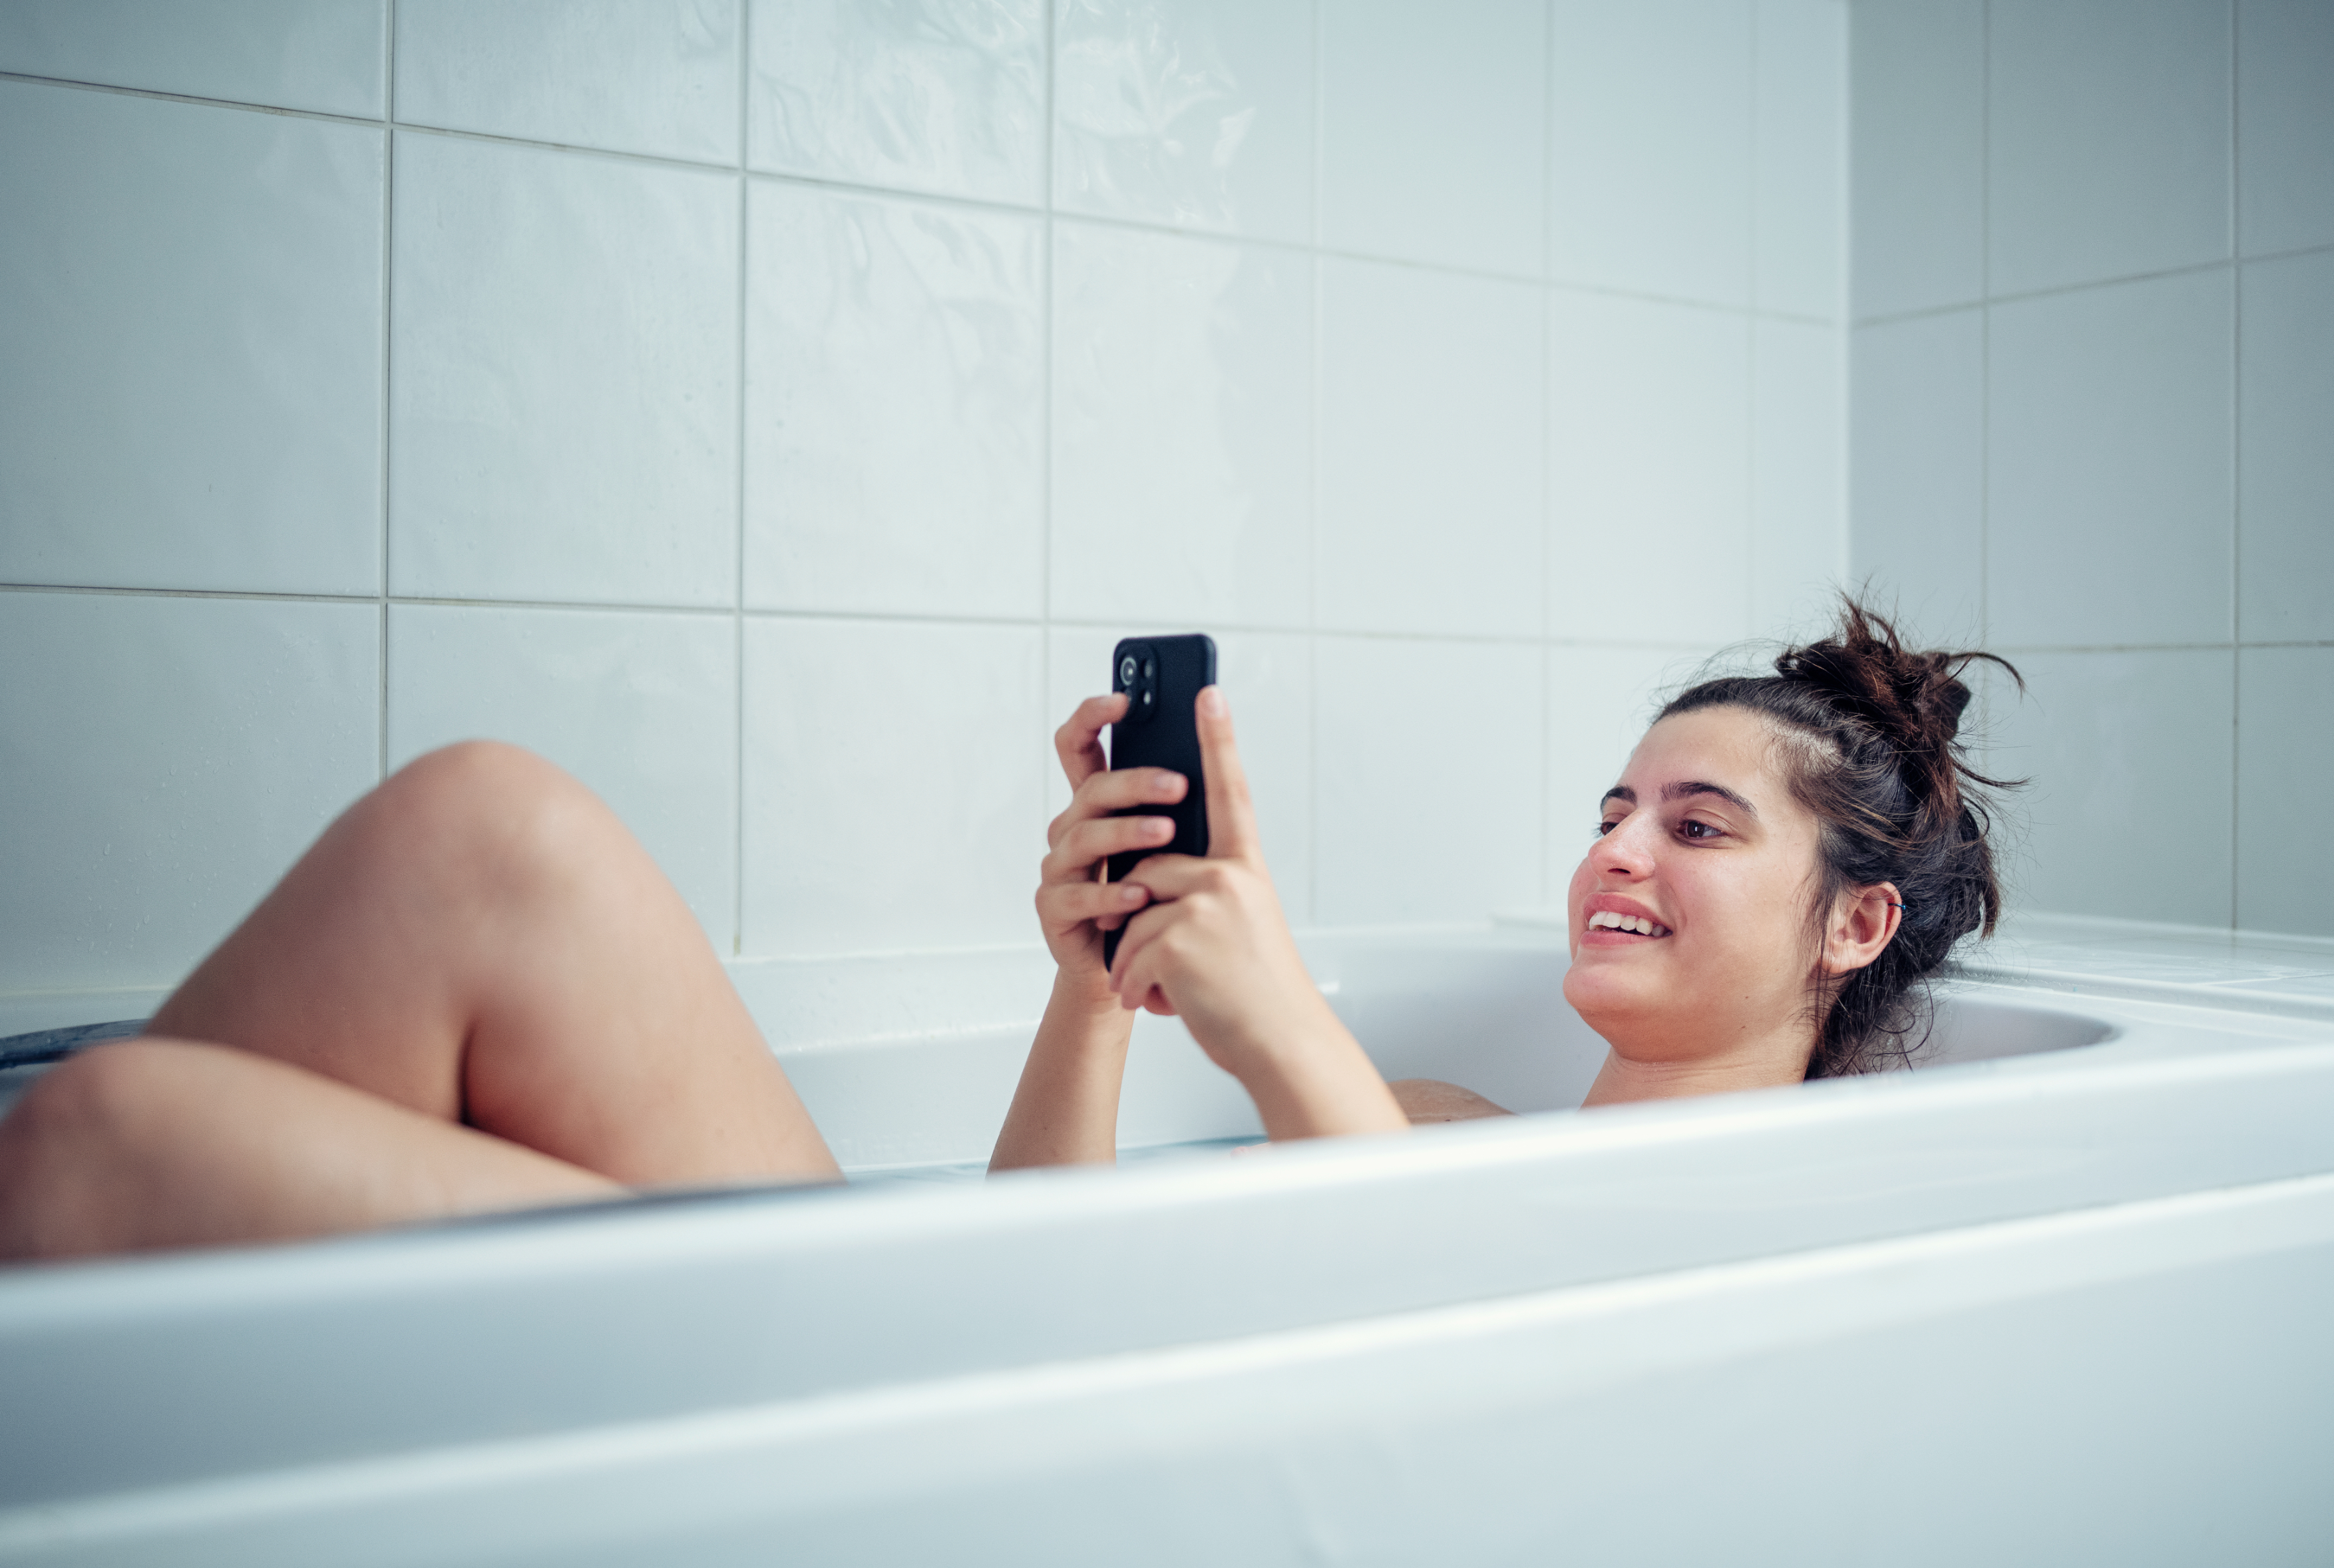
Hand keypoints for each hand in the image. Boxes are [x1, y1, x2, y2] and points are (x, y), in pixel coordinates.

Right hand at [1033, 693, 1188, 990]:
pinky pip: (1076, 896)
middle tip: (1177, 783)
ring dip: (1127, 833)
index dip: (1092, 717)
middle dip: (1133, 782)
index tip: (1123, 698)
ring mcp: (1059, 870)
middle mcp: (1071, 830)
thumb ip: (1177, 802)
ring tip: (1167, 833)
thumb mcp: (1170, 846)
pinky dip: (1109, 893)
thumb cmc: (1155, 898)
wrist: (1129, 967)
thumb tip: (1218, 745)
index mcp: (1096, 805)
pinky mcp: (1054, 911)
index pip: (1080, 746)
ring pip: (1082, 838)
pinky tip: (1139, 892)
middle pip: (1091, 790)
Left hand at [1105, 689, 1337, 1077]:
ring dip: (1139, 963)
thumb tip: (1145, 886)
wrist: (1280, 1043)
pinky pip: (1127, 951)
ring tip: (1175, 991)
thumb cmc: (1255, 993)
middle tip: (1176, 966)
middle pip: (1149, 870)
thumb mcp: (1238, 928)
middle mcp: (1229, 875)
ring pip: (1133, 916)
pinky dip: (1136, 985)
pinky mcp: (1179, 934)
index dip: (1218, 742)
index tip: (1207, 693)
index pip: (1231, 792)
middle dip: (1143, 923)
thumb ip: (1203, 894)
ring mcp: (1205, 902)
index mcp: (1245, 868)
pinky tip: (1166, 1003)